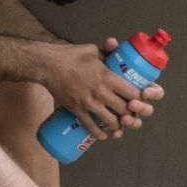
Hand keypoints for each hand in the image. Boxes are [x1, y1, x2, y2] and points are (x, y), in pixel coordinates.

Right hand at [43, 42, 159, 140]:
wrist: (47, 65)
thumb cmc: (69, 56)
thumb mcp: (93, 50)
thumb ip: (107, 53)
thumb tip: (116, 51)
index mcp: (107, 77)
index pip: (132, 93)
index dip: (140, 99)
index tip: (139, 100)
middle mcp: (100, 92)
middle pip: (124, 110)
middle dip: (130, 113)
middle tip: (130, 113)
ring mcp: (88, 103)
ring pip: (110, 121)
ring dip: (117, 126)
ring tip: (119, 125)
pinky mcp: (76, 110)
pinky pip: (90, 126)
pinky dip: (99, 134)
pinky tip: (104, 135)